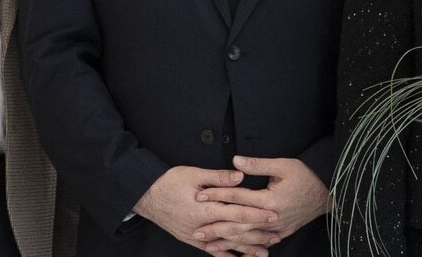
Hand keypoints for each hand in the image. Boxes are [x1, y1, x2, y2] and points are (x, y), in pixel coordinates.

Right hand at [134, 166, 276, 254]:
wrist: (146, 196)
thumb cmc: (168, 183)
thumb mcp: (194, 174)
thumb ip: (218, 178)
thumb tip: (240, 176)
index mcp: (204, 208)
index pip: (236, 212)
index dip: (256, 214)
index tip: (272, 216)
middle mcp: (201, 225)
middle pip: (234, 232)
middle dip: (256, 235)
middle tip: (276, 236)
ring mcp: (195, 235)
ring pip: (225, 244)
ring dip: (245, 248)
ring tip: (264, 252)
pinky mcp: (190, 239)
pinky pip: (211, 250)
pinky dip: (226, 255)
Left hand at [198, 156, 329, 244]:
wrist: (328, 195)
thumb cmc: (307, 178)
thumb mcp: (284, 165)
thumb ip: (258, 164)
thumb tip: (235, 162)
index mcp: (270, 200)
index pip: (238, 197)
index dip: (218, 196)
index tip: (200, 196)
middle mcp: (271, 218)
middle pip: (238, 224)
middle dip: (216, 228)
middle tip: (196, 231)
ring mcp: (276, 229)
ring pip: (247, 238)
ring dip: (226, 242)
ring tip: (208, 244)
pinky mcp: (280, 233)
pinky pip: (258, 244)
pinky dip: (244, 249)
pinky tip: (233, 252)